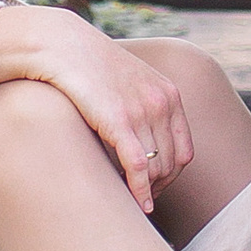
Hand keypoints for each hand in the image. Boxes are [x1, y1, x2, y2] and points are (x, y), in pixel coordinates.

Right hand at [0, 2, 193, 215]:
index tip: (156, 187)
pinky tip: (137, 205)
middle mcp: (162, 103)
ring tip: (135, 204)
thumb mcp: (131, 82)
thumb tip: (144, 139)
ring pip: (157, 168)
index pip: (185, 151)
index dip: (172, 176)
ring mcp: (142, 112)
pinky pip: (139, 167)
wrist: (65, 46)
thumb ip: (145, 106)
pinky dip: (141, 191)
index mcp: (169, 95)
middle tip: (143, 201)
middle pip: (172, 164)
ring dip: (148, 192)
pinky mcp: (119, 122)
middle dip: (159, 188)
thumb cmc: (91, 67)